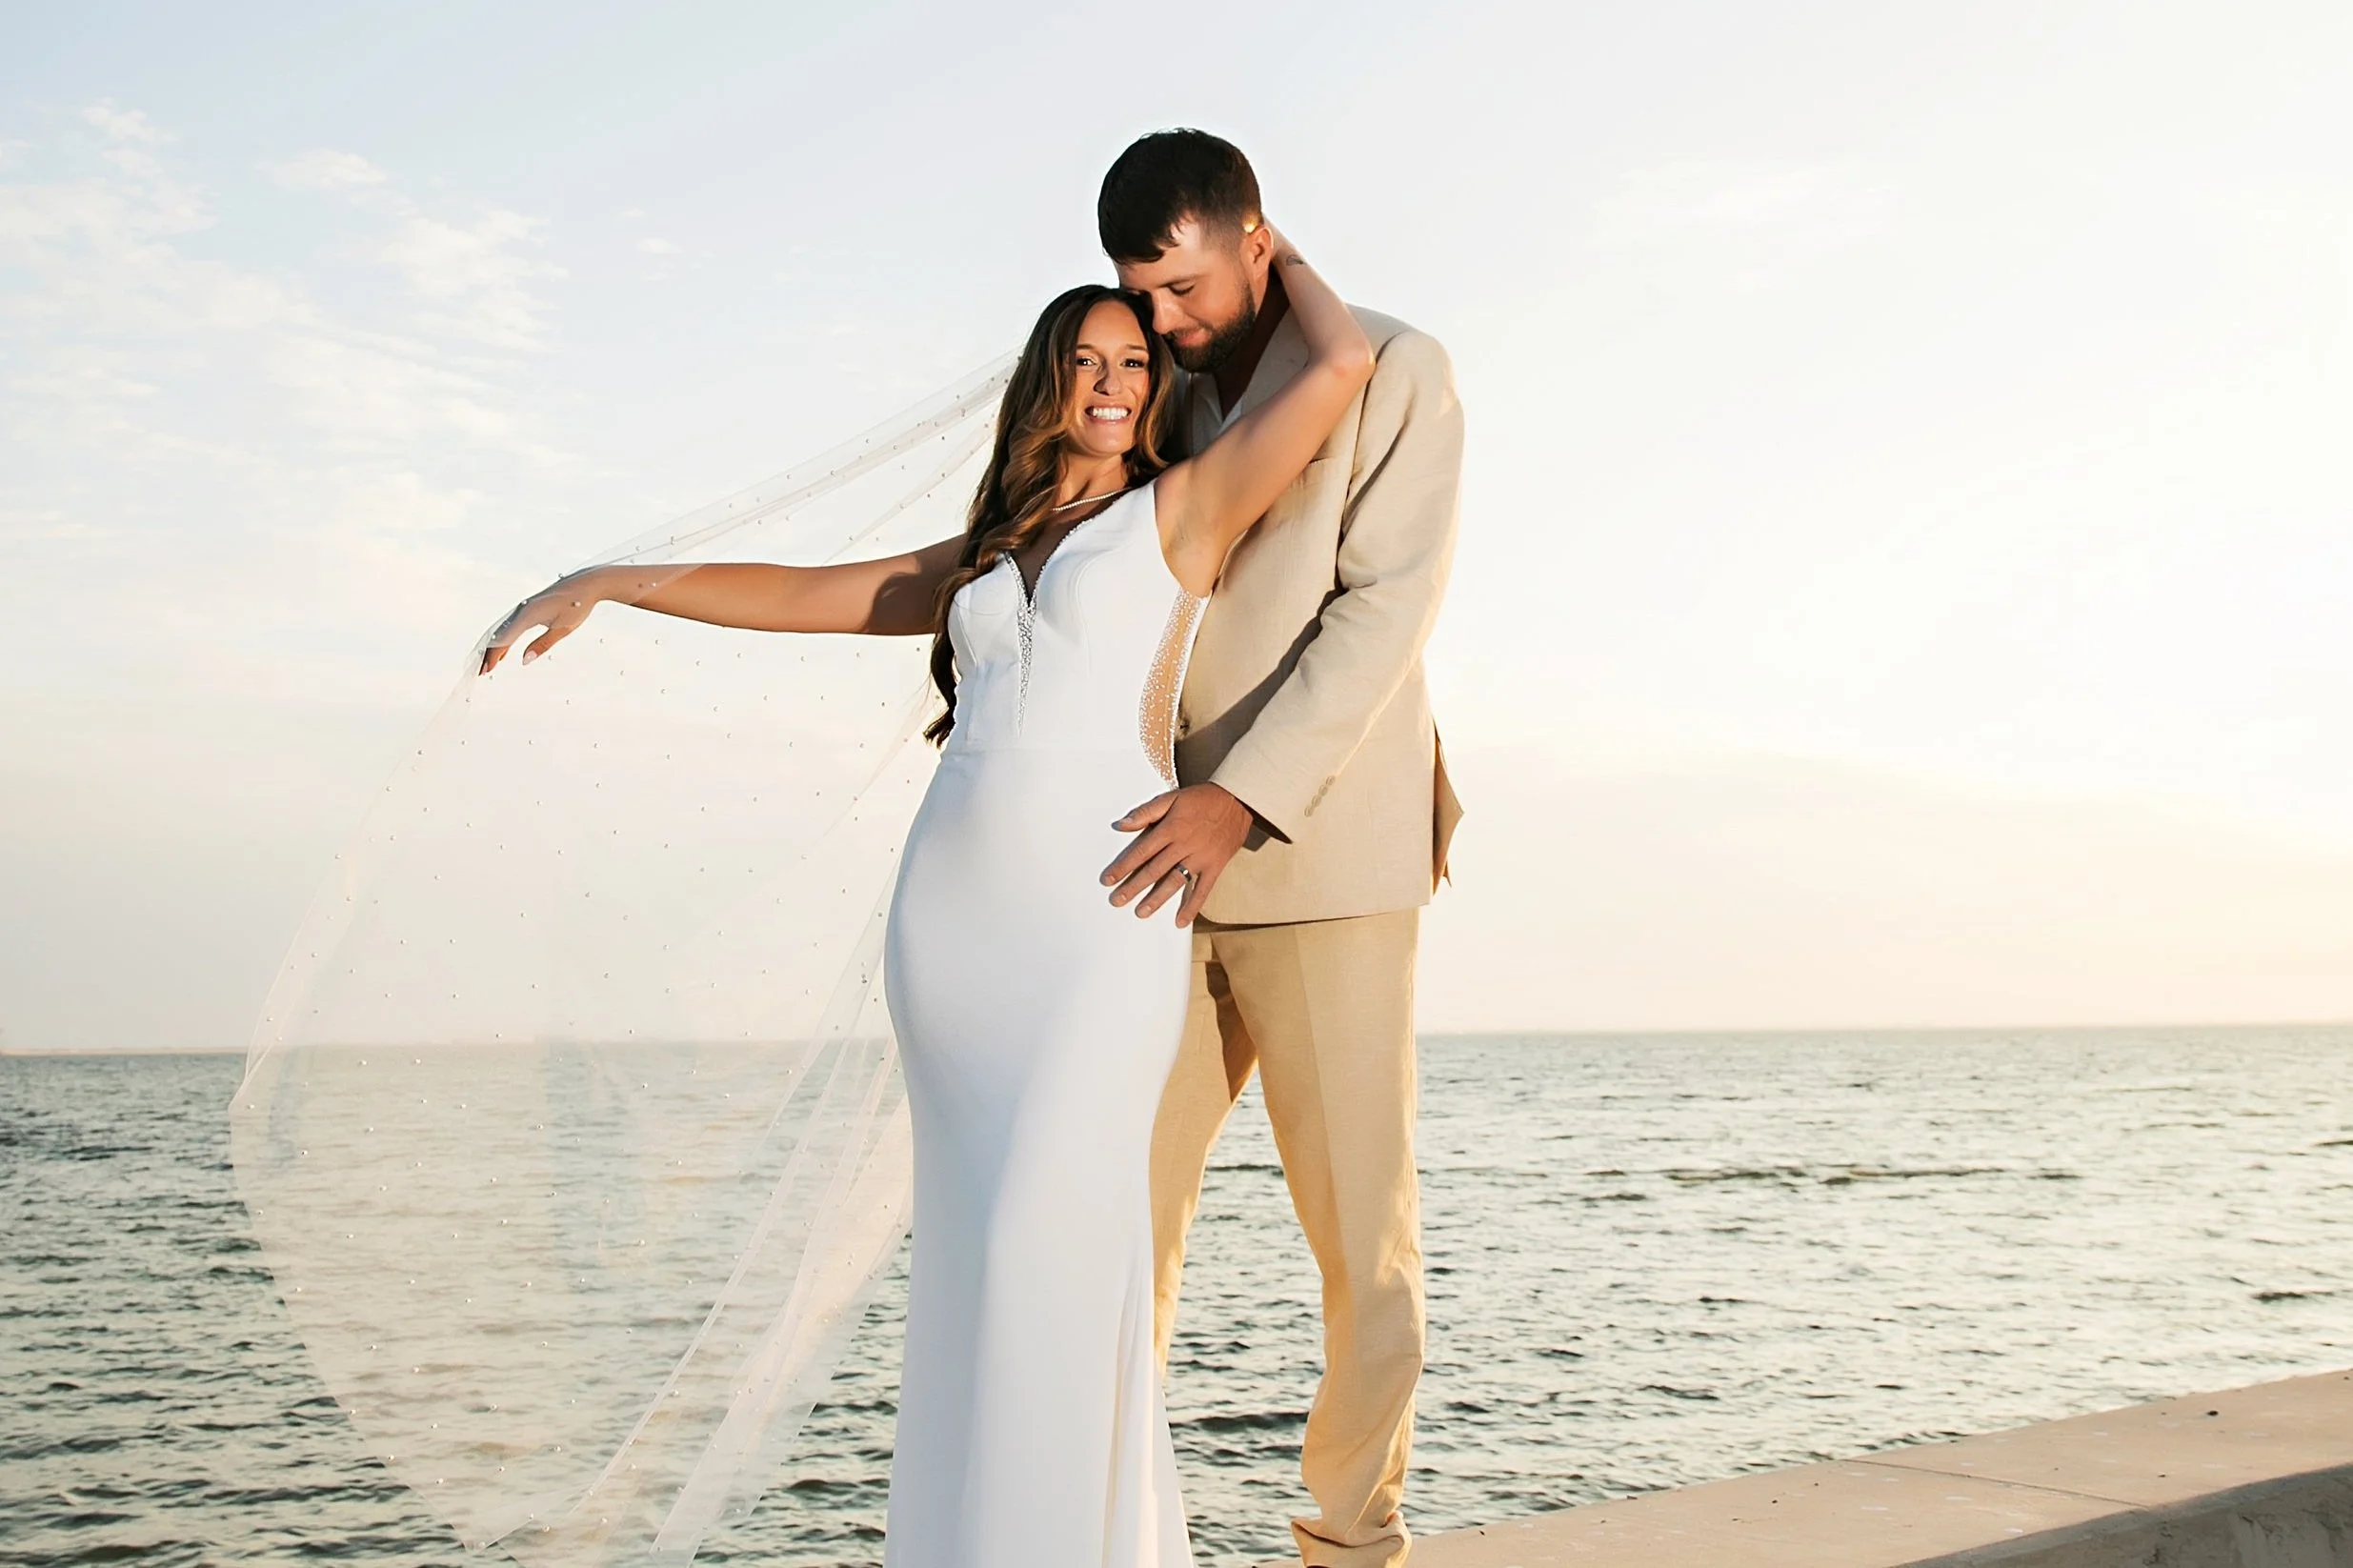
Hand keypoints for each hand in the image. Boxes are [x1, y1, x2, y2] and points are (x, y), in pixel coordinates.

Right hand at [479, 572, 602, 674]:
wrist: (587, 584)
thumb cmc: (577, 606)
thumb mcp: (562, 629)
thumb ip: (542, 645)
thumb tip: (524, 661)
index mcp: (528, 614)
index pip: (504, 639)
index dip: (493, 655)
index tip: (486, 670)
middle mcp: (522, 609)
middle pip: (498, 634)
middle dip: (488, 653)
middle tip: (480, 671)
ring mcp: (524, 607)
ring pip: (503, 630)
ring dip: (494, 647)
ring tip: (488, 665)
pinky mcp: (529, 607)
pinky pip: (511, 625)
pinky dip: (504, 639)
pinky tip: (505, 652)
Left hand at [1101, 783, 1252, 926]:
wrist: (1238, 800)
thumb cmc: (1202, 798)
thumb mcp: (1172, 797)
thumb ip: (1146, 812)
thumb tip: (1121, 824)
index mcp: (1171, 828)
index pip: (1142, 851)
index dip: (1123, 866)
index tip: (1108, 879)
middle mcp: (1184, 845)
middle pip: (1154, 870)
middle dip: (1134, 886)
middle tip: (1117, 900)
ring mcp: (1200, 858)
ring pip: (1175, 882)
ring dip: (1157, 899)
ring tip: (1141, 912)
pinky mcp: (1215, 866)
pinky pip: (1202, 890)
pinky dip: (1192, 906)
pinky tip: (1180, 921)